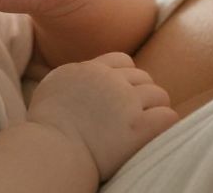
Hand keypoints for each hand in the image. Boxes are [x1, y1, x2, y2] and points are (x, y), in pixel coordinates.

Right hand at [26, 52, 178, 180]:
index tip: (122, 94)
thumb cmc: (46, 126)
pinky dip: (164, 124)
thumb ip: (73, 75)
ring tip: (144, 126)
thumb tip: (83, 74)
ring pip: (159, 95)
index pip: (122, 61)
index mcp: (90, 69)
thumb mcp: (53, 86)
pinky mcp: (138, 127)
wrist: (50, 151)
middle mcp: (110, 80)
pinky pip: (167, 116)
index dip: (126, 77)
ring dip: (154, 109)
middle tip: (134, 115)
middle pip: (144, 77)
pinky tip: (153, 134)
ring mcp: (126, 102)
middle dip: (142, 95)